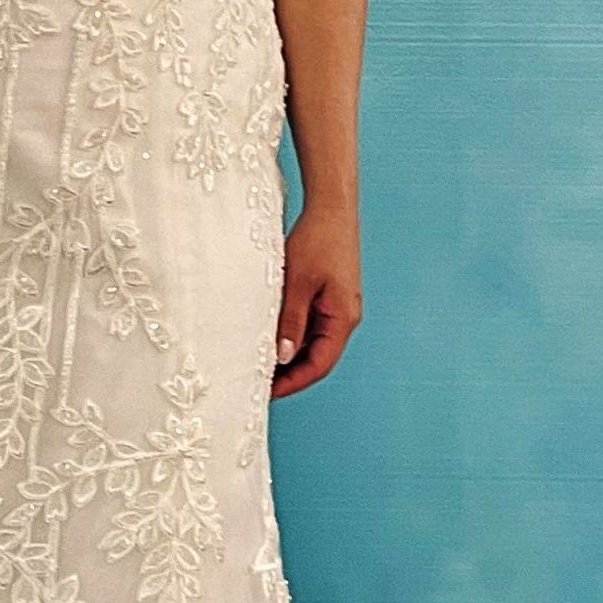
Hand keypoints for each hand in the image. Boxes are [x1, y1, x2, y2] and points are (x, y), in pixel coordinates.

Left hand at [271, 205, 360, 398]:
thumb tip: (282, 356)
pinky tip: (270, 338)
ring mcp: (337, 307)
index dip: (293, 382)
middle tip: (258, 384)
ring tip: (259, 366)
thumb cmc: (318, 240)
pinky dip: (291, 336)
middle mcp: (344, 317)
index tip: (268, 393)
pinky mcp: (329, 297)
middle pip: (317, 358)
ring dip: (289, 356)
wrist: (331, 209)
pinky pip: (310, 326)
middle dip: (290, 374)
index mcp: (343, 318)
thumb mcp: (298, 283)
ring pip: (313, 343)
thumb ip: (291, 321)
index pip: (319, 364)